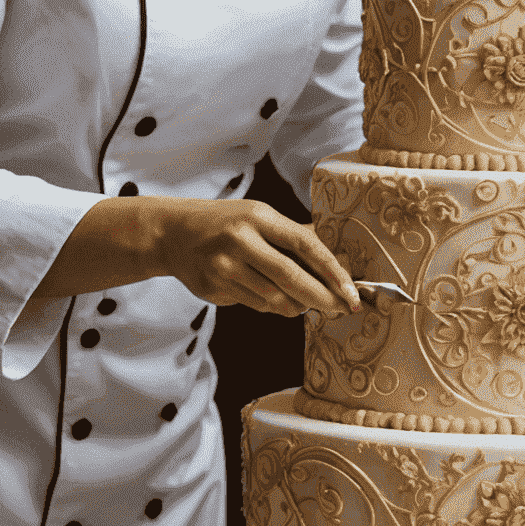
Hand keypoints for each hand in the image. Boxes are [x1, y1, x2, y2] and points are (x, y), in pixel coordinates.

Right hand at [146, 198, 360, 316]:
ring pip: (274, 299)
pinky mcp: (212, 289)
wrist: (174, 234)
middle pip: (290, 278)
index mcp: (258, 216)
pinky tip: (275, 299)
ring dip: (298, 306)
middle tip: (341, 308)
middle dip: (322, 298)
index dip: (332, 270)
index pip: (305, 244)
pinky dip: (273, 306)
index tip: (350, 290)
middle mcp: (240, 240)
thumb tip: (338, 256)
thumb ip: (295, 234)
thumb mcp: (260, 216)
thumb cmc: (228, 223)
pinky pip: (255, 305)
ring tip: (308, 304)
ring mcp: (223, 267)